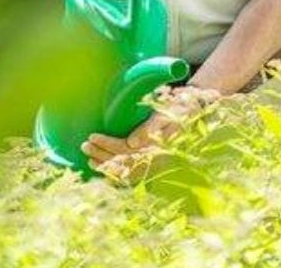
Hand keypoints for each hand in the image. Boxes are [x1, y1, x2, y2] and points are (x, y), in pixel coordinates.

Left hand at [80, 86, 220, 178]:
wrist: (197, 109)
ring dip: (106, 164)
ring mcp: (153, 160)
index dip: (108, 145)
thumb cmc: (181, 108)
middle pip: (123, 162)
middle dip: (102, 156)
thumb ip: (152, 128)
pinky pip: (131, 171)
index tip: (92, 136)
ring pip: (126, 170)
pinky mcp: (152, 160)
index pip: (126, 149)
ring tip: (88, 158)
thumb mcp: (168, 113)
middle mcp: (155, 157)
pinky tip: (104, 167)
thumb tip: (132, 143)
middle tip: (84, 146)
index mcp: (158, 146)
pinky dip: (116, 171)